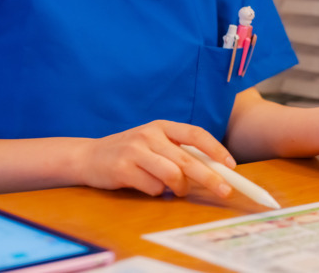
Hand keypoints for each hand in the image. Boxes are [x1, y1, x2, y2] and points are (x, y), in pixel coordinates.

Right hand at [76, 120, 236, 198]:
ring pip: (172, 175)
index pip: (195, 134)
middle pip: (187, 160)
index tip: (230, 164)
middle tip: (225, 190)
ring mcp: (135, 151)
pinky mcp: (123, 169)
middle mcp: (149, 135)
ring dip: (181, 188)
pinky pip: (152, 187)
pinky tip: (149, 187)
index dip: (215, 148)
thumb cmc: (130, 152)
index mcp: (161, 126)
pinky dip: (157, 192)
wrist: (88, 156)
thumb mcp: (153, 143)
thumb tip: (212, 169)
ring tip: (179, 191)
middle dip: (210, 177)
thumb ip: (177, 151)